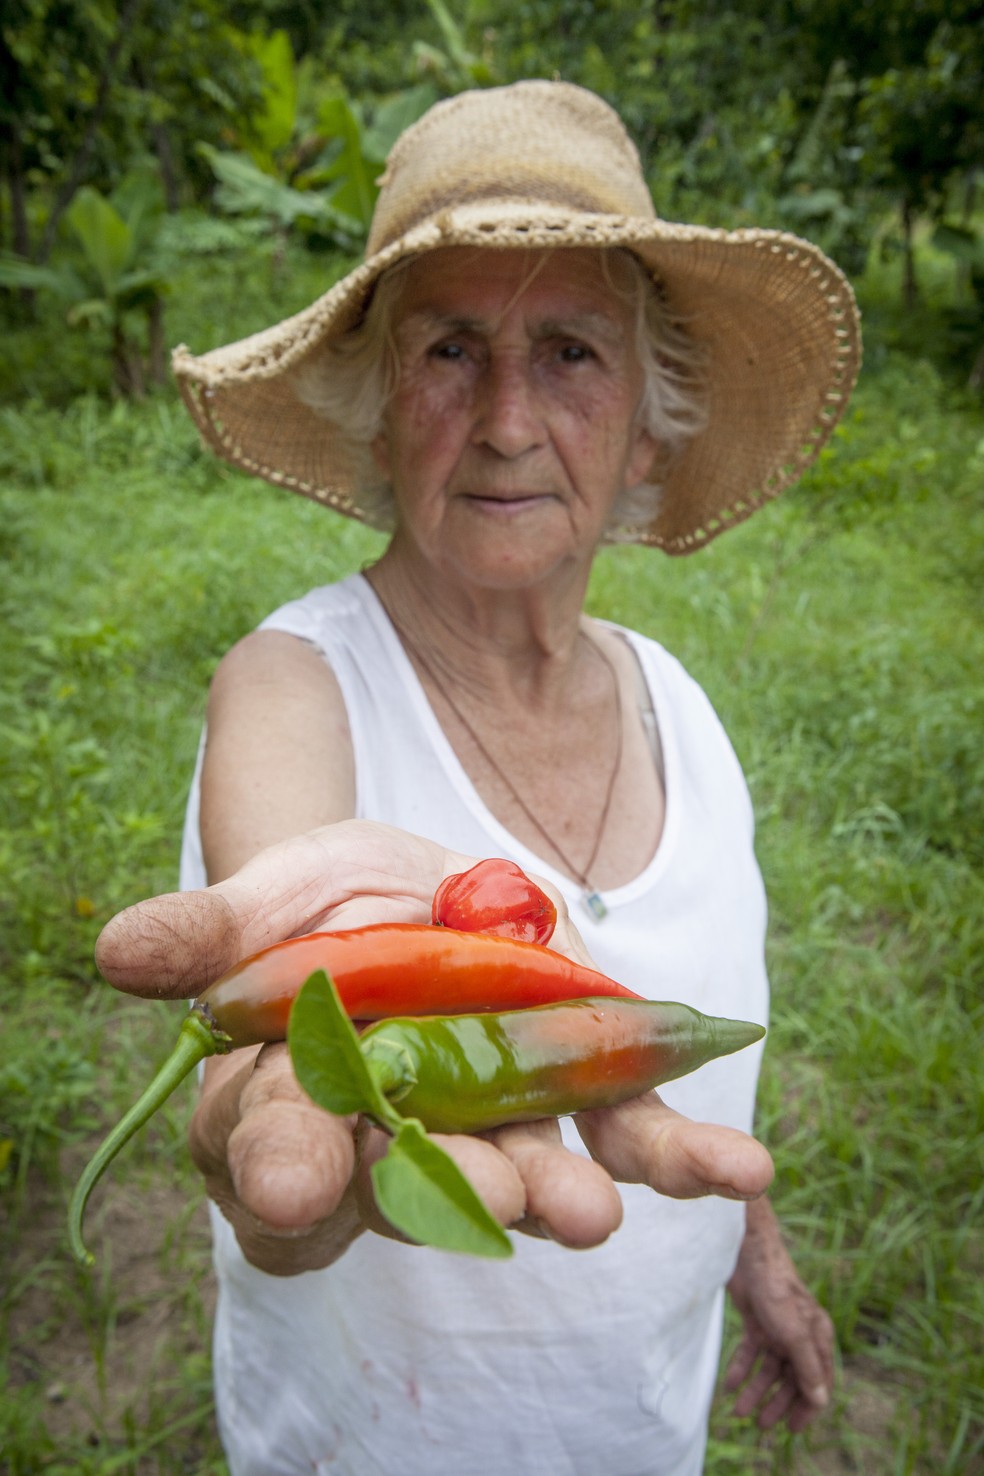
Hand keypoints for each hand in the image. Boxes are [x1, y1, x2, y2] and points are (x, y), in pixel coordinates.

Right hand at [96, 821, 773, 1272]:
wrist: (406, 886)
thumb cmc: (311, 909)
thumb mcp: (258, 902)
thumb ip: (203, 934)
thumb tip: (119, 950)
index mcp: (298, 1102)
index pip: (276, 1146)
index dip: (280, 1162)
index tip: (291, 1176)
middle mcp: (396, 1136)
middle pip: (411, 1178)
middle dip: (451, 1188)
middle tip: (499, 1203)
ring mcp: (492, 1118)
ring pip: (524, 1171)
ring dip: (561, 1192)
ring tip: (591, 1212)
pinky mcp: (570, 1088)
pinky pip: (627, 1133)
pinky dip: (683, 1152)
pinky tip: (743, 1172)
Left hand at [725, 1197, 834, 1430]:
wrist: (746, 1252)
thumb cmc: (775, 1288)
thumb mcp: (793, 1332)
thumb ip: (806, 1367)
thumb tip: (819, 1400)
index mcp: (817, 1337)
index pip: (819, 1381)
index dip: (807, 1407)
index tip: (792, 1429)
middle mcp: (800, 1335)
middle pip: (792, 1378)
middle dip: (777, 1403)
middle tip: (761, 1424)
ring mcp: (778, 1329)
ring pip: (769, 1369)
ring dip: (755, 1390)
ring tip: (738, 1411)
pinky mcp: (757, 1321)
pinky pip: (750, 1353)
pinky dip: (741, 1369)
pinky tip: (729, 1385)